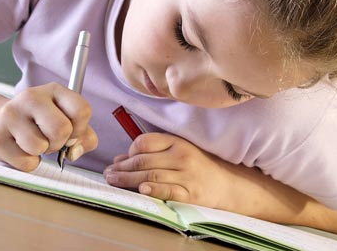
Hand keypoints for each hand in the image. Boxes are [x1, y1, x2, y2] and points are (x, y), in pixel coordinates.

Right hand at [0, 82, 97, 171]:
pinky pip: (26, 162)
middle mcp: (32, 96)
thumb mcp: (67, 122)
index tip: (72, 133)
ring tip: (34, 141)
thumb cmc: (40, 124)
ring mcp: (11, 114)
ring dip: (41, 152)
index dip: (81, 129)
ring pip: (40, 147)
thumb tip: (74, 152)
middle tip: (50, 139)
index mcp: (55, 90)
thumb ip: (84, 137)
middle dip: (60, 142)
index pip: (82, 110)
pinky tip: (20, 148)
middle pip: (62, 129)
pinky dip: (28, 162)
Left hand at [103, 133, 236, 208]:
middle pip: (144, 161)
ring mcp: (186, 175)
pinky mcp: (190, 194)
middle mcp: (181, 156)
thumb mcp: (179, 151)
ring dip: (128, 180)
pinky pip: (169, 191)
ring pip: (151, 176)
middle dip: (122, 168)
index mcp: (178, 142)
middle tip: (108, 174)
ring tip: (114, 181)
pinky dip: (154, 190)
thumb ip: (153, 152)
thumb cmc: (199, 165)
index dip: (129, 151)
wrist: (228, 183)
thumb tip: (121, 159)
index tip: (120, 160)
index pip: (146, 142)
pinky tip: (142, 189)